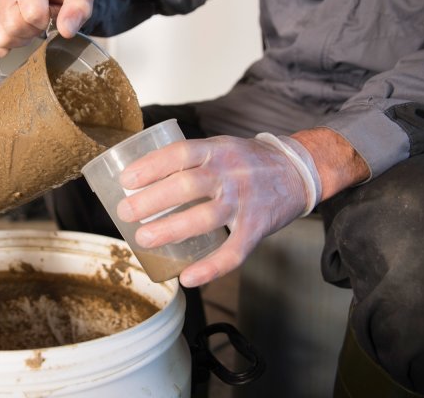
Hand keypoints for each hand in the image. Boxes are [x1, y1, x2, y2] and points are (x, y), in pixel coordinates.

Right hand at [0, 0, 94, 56]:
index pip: (33, 13)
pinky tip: (12, 33)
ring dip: (17, 38)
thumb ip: (78, 10)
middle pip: (13, 26)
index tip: (49, 11)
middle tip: (38, 20)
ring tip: (26, 23)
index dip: (45, 20)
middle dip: (31, 31)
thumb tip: (66, 30)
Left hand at [116, 134, 320, 286]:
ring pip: (205, 218)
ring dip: (171, 230)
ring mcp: (245, 201)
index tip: (125, 180)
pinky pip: (233, 252)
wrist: (298, 171)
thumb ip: (189, 159)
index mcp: (217, 150)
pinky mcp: (257, 228)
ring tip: (143, 239)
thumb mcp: (220, 147)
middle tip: (125, 212)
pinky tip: (187, 277)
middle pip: (186, 186)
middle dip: (151, 201)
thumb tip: (141, 178)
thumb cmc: (247, 161)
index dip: (151, 166)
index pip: (180, 153)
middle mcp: (230, 173)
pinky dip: (210, 267)